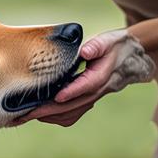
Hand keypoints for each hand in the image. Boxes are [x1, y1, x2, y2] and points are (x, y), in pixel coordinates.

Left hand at [14, 28, 154, 126]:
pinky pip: (71, 114)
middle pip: (72, 106)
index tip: (56, 97)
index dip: (71, 92)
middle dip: (48, 111)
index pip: (85, 87)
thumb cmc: (115, 46)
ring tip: (27, 115)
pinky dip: (55, 117)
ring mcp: (92, 98)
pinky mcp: (87, 101)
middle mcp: (96, 91)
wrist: (131, 58)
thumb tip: (84, 51)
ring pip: (70, 114)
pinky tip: (41, 113)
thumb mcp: (108, 40)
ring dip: (49, 117)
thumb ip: (96, 46)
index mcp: (101, 76)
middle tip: (26, 113)